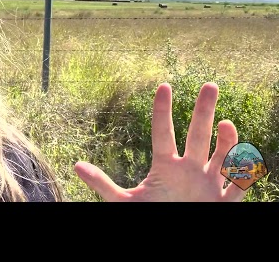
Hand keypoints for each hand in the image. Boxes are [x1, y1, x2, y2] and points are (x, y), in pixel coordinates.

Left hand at [74, 82, 245, 201]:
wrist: (174, 237)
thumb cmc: (152, 215)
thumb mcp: (125, 202)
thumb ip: (102, 184)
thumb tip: (76, 166)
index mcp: (166, 166)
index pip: (163, 133)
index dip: (162, 110)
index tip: (163, 86)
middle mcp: (190, 170)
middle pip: (198, 135)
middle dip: (203, 111)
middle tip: (209, 85)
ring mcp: (209, 185)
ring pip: (222, 156)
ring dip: (227, 141)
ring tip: (225, 123)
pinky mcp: (223, 202)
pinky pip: (238, 186)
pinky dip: (244, 174)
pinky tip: (246, 160)